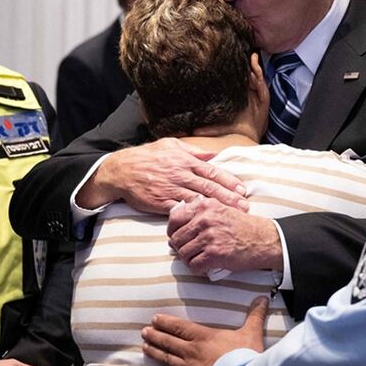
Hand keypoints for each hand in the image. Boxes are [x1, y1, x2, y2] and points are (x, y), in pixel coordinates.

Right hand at [78, 138, 248, 213]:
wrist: (121, 171)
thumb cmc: (147, 156)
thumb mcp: (170, 145)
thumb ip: (193, 150)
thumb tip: (213, 154)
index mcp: (184, 160)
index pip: (212, 171)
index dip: (229, 181)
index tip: (242, 189)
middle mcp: (180, 174)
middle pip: (210, 187)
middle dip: (229, 197)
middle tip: (244, 205)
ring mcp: (171, 189)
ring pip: (199, 199)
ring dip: (217, 207)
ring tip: (232, 214)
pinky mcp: (161, 203)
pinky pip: (181, 210)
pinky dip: (195, 215)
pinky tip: (207, 220)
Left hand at [142, 297, 269, 365]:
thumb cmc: (246, 356)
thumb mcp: (251, 332)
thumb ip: (254, 315)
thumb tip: (263, 298)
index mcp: (204, 337)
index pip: (180, 327)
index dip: (166, 322)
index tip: (155, 319)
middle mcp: (192, 352)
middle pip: (169, 342)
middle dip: (155, 336)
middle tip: (144, 332)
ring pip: (167, 360)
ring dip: (155, 353)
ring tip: (145, 348)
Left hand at [168, 197, 281, 273]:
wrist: (264, 240)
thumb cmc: (243, 226)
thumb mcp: (221, 209)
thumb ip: (201, 211)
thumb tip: (178, 221)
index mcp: (205, 207)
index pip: (174, 218)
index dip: (172, 231)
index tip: (176, 237)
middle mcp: (205, 220)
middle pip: (176, 238)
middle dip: (180, 248)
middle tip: (188, 252)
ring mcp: (209, 237)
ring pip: (183, 253)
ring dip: (188, 260)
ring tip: (197, 259)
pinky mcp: (215, 254)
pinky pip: (193, 265)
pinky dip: (197, 269)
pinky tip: (204, 267)